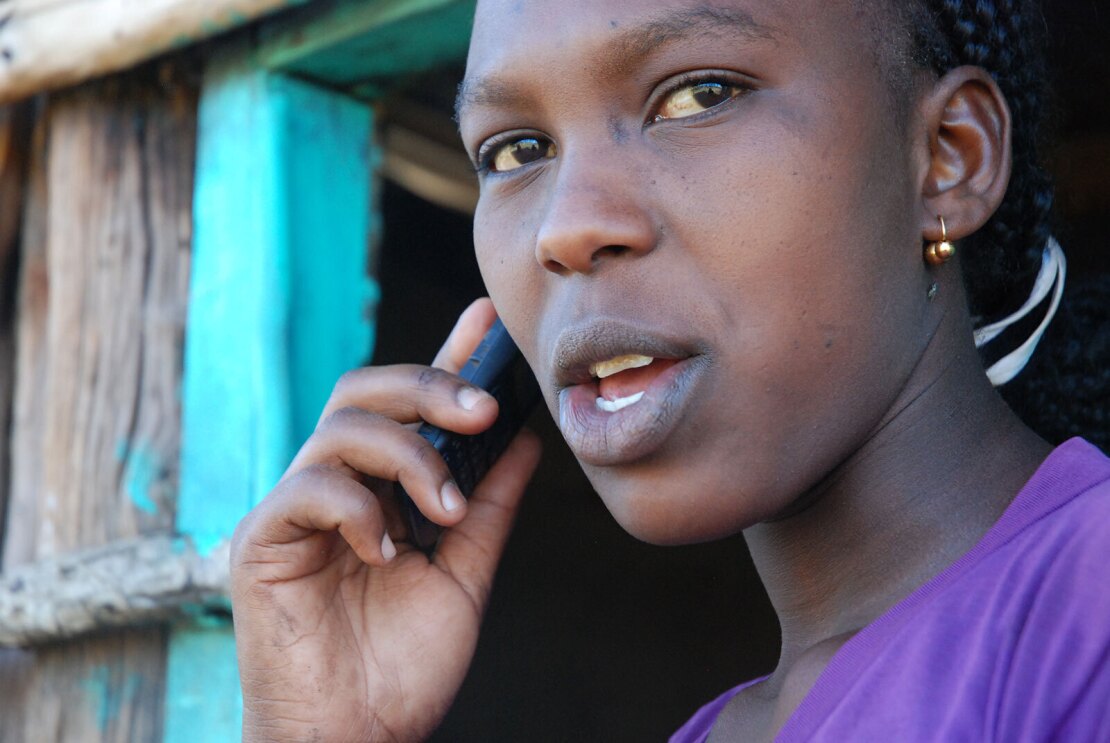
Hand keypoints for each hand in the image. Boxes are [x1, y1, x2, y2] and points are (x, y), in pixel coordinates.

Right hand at [230, 299, 541, 741]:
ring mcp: (295, 510)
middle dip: (428, 386)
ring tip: (443, 511)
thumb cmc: (402, 666)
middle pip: (365, 392)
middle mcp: (335, 487)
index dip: (445, 358)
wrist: (358, 737)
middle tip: (482, 409)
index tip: (487, 321)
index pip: (410, 407)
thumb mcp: (465, 574)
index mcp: (380, 490)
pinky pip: (308, 488)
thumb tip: (527, 440)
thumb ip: (489, 506)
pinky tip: (386, 553)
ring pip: (341, 430)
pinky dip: (359, 509)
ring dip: (407, 458)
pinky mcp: (262, 540)